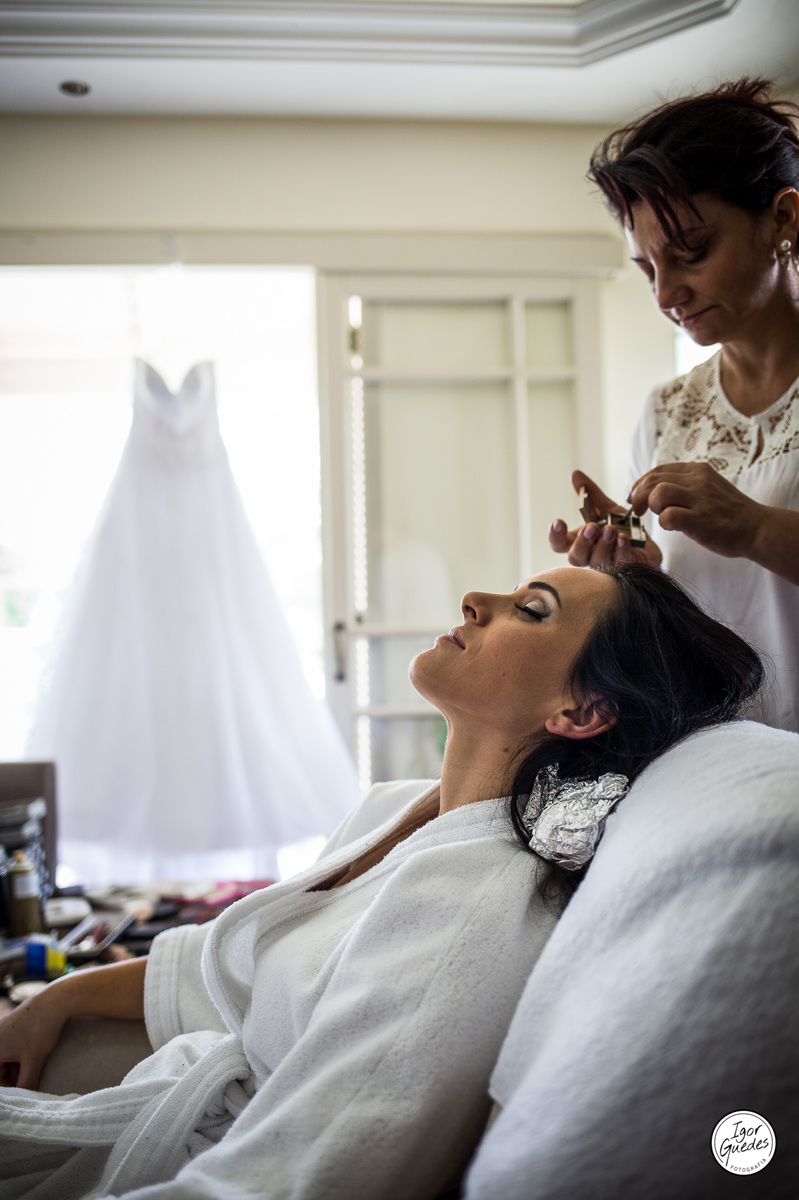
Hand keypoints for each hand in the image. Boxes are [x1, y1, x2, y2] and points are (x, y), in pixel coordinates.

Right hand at [0, 986, 68, 1088]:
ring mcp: (3, 1030)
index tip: (24, 1088)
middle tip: (33, 1075)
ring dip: (19, 1066)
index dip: (10, 1085)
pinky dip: (22, 1054)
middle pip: (1, 1069)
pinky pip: (12, 1047)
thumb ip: (27, 1083)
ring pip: (8, 1059)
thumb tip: (25, 1102)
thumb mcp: (34, 1060)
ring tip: (36, 1062)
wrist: (56, 999)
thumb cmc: (42, 1028)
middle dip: (15, 1076)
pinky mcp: (12, 1025)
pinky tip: (36, 1052)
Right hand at [549, 470, 661, 567]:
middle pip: (576, 557)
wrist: (649, 543)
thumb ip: (591, 494)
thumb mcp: (607, 508)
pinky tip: (624, 539)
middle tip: (591, 527)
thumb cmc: (622, 528)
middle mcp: (589, 556)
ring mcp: (606, 566)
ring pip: (597, 561)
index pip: (559, 544)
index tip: (559, 521)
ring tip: (611, 529)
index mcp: (580, 542)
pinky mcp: (625, 570)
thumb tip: (575, 474)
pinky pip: (620, 563)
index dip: (555, 535)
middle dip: (582, 542)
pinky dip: (621, 550)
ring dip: (603, 544)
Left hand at [628, 462, 761, 558]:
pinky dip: (663, 523)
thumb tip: (653, 491)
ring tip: (658, 516)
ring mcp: (700, 499)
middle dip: (639, 495)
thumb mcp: (707, 487)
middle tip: (639, 510)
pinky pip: (668, 516)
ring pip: (659, 493)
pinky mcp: (700, 519)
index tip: (634, 496)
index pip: (658, 470)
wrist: (757, 527)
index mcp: (697, 470)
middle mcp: (698, 480)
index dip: (640, 483)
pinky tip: (672, 527)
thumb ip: (684, 485)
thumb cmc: (728, 512)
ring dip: (652, 506)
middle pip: (653, 480)